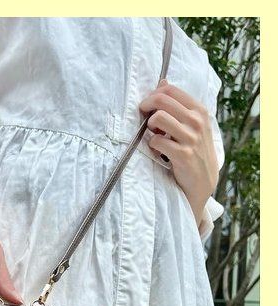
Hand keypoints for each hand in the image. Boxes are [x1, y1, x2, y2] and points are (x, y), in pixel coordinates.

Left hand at [139, 79, 218, 225]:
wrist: (203, 181)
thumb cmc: (194, 150)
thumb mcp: (193, 124)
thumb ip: (178, 104)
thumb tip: (162, 82)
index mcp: (199, 110)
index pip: (170, 90)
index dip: (152, 96)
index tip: (146, 107)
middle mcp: (197, 121)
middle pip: (161, 101)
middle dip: (146, 108)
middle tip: (145, 121)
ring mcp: (191, 138)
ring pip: (158, 119)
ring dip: (149, 127)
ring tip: (154, 135)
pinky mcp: (183, 155)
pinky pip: (156, 141)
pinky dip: (151, 145)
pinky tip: (157, 150)